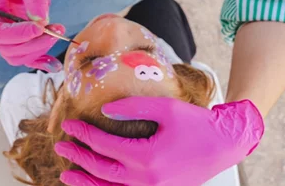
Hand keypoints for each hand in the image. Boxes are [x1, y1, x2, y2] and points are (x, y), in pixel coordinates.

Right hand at [0, 0, 63, 71]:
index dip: (17, 35)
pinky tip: (54, 63)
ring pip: (17, 56)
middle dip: (31, 45)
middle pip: (6, 49)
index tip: (39, 28)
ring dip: (38, 50)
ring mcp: (8, 33)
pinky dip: (39, 61)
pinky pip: (27, 56)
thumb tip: (40, 22)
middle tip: (54, 32)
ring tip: (58, 32)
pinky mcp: (21, 38)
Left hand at [55, 97, 263, 185]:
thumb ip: (133, 107)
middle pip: (102, 171)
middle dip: (78, 158)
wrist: (224, 145)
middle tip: (60, 147)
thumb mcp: (166, 108)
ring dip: (87, 182)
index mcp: (147, 157)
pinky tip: (95, 184)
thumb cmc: (198, 125)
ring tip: (67, 175)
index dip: (83, 134)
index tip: (70, 125)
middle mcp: (147, 179)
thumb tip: (105, 111)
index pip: (104, 145)